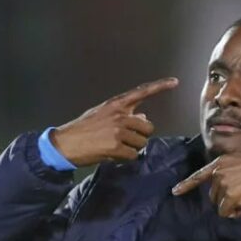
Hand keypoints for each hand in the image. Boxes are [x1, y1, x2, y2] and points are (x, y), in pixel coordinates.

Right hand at [50, 77, 178, 166]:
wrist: (66, 143)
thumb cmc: (84, 129)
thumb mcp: (103, 115)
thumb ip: (123, 114)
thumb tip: (144, 118)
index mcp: (116, 104)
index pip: (142, 92)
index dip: (160, 86)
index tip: (175, 82)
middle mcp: (120, 115)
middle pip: (148, 127)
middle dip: (141, 136)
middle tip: (126, 140)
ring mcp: (119, 130)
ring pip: (142, 143)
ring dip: (132, 148)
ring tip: (115, 146)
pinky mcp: (116, 146)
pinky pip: (133, 155)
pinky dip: (125, 158)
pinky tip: (112, 154)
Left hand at [171, 147, 240, 217]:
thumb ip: (230, 173)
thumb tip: (228, 191)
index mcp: (220, 163)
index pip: (198, 175)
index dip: (186, 185)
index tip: (175, 191)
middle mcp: (218, 173)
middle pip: (213, 196)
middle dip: (226, 199)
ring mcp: (223, 184)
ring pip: (220, 205)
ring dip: (232, 207)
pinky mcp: (231, 196)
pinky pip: (227, 213)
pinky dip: (236, 213)